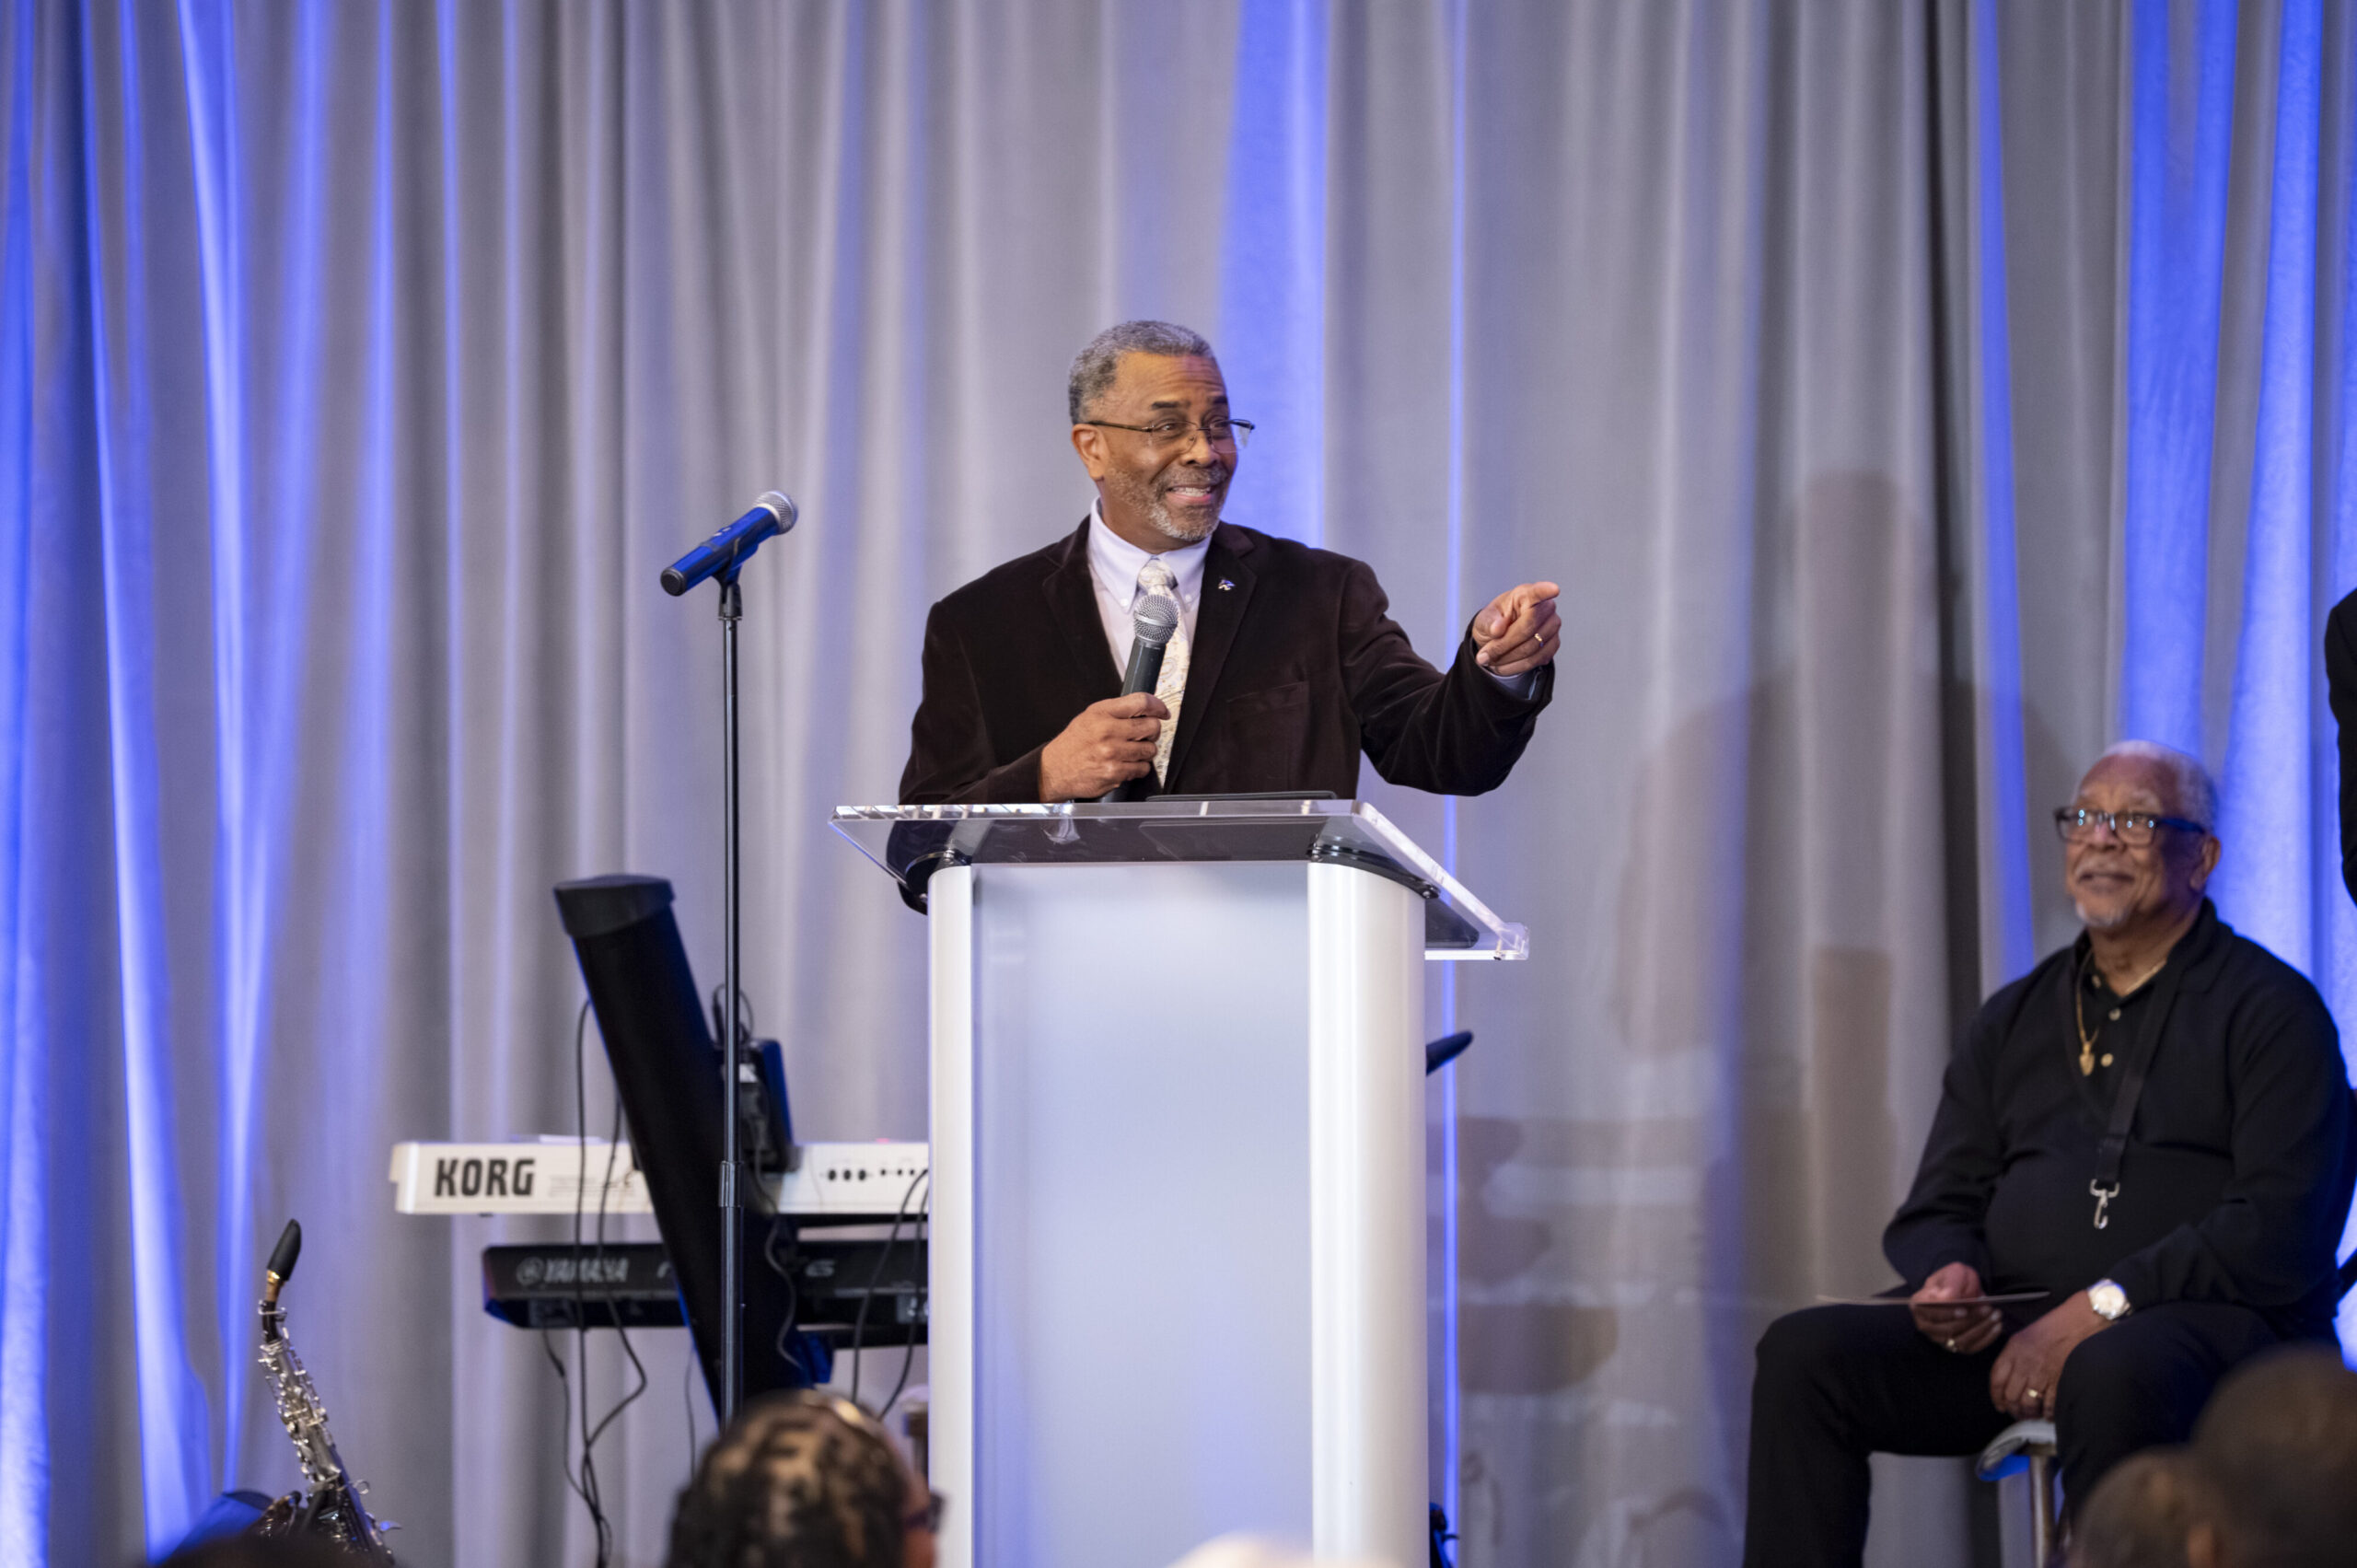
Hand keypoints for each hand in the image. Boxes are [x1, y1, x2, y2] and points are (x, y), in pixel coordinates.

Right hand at [1038, 693, 1168, 801]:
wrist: (1054, 770)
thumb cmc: (1073, 744)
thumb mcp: (1090, 716)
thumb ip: (1116, 711)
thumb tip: (1145, 709)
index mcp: (1102, 713)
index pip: (1141, 702)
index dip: (1157, 706)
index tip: (1162, 712)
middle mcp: (1108, 731)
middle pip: (1151, 726)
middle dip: (1152, 731)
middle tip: (1145, 735)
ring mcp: (1112, 753)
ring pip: (1150, 749)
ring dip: (1145, 751)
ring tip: (1131, 752)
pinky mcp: (1115, 773)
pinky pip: (1142, 768)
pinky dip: (1138, 767)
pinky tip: (1125, 764)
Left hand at [1472, 582, 1561, 675]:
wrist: (1500, 638)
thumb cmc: (1494, 622)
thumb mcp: (1483, 620)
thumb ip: (1489, 623)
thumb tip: (1497, 629)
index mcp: (1524, 595)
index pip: (1537, 592)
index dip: (1545, 591)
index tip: (1554, 589)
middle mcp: (1544, 608)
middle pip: (1528, 628)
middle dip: (1503, 645)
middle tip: (1483, 656)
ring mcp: (1552, 626)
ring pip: (1532, 647)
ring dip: (1508, 658)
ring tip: (1490, 661)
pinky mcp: (1554, 644)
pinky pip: (1537, 659)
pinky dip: (1516, 666)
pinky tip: (1503, 665)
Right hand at [1910, 1262, 2002, 1354]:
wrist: (1959, 1290)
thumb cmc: (1953, 1281)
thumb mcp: (1951, 1273)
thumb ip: (1951, 1282)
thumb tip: (1950, 1298)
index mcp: (1919, 1304)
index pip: (1931, 1313)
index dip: (1947, 1313)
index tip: (1965, 1310)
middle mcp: (1925, 1324)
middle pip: (1947, 1329)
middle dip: (1970, 1320)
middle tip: (1988, 1309)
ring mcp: (1939, 1338)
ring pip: (1960, 1341)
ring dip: (1980, 1329)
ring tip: (1995, 1316)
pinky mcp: (1954, 1346)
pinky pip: (1970, 1348)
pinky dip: (1986, 1339)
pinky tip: (1997, 1327)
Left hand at [1989, 1292, 2108, 1420]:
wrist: (2082, 1321)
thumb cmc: (2055, 1325)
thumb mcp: (2025, 1335)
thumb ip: (2014, 1355)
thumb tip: (2009, 1377)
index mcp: (2014, 1350)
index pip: (1996, 1379)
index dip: (1996, 1396)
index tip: (1999, 1405)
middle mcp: (2025, 1364)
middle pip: (2011, 1395)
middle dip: (2012, 1409)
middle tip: (2016, 1413)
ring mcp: (2043, 1374)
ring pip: (2028, 1404)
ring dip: (2028, 1413)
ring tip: (2031, 1415)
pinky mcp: (2060, 1381)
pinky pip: (2049, 1405)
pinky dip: (2047, 1413)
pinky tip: (2047, 1414)